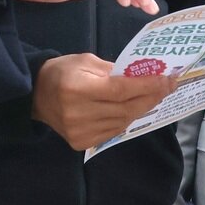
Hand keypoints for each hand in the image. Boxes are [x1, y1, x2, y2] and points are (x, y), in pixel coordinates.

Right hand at [31, 54, 174, 149]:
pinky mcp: (81, 142)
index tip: (168, 79)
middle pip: (125, 108)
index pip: (121, 90)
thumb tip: (143, 76)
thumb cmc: (63, 72)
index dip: (147, 86)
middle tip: (168, 87)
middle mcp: (78, 113)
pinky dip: (127, 119)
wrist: (36, 96)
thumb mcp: (87, 61)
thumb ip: (114, 70)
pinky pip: (113, 131)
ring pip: (122, 121)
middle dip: (151, 97)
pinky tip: (136, 108)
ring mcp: (79, 131)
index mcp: (77, 88)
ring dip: (142, 108)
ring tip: (156, 96)